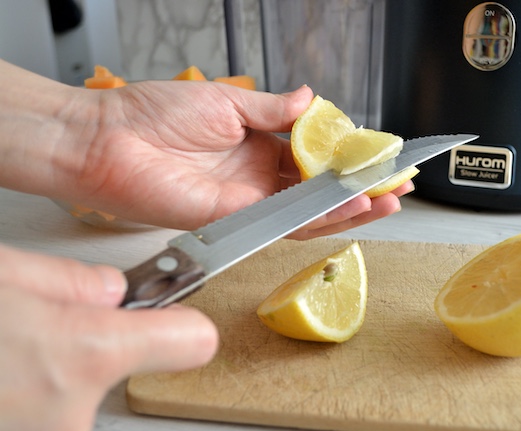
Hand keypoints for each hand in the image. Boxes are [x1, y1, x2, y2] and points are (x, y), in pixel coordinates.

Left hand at [0, 59, 411, 237]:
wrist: (107, 140)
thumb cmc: (152, 114)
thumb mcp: (226, 102)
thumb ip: (273, 110)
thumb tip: (310, 99)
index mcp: (257, 145)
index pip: (314, 156)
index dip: (348, 158)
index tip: (378, 155)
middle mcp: (258, 177)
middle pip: (319, 190)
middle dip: (360, 189)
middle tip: (396, 185)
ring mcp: (249, 201)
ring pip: (309, 213)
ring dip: (350, 208)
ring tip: (386, 200)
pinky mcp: (237, 218)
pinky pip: (285, 223)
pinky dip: (320, 218)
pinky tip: (350, 206)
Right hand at [0, 244, 218, 430]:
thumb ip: (65, 279)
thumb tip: (107, 288)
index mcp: (84, 355)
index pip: (188, 340)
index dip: (181, 320)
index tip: (176, 306)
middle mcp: (72, 413)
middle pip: (112, 361)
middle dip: (77, 338)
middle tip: (24, 318)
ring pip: (69, 391)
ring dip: (41, 370)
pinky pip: (35, 419)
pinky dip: (15, 398)